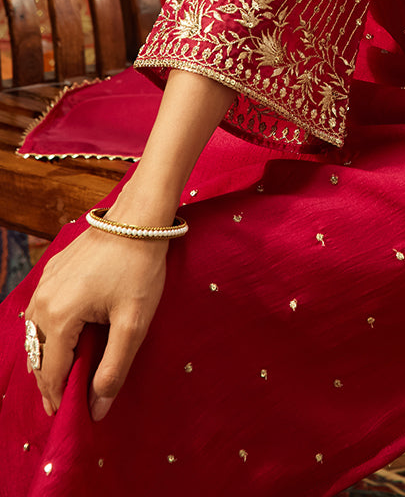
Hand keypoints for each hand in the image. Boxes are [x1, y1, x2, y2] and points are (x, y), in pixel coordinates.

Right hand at [25, 224, 167, 421]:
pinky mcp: (52, 271)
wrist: (139, 217)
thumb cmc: (139, 268)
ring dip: (46, 357)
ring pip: (35, 334)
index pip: (52, 371)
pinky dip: (46, 333)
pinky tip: (61, 339)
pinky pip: (40, 311)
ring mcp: (44, 283)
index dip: (58, 397)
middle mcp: (42, 301)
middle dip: (49, 381)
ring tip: (60, 377)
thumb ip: (114, 368)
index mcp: (59, 316)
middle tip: (60, 403)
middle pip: (38, 355)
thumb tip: (97, 408)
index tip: (66, 416)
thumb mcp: (133, 322)